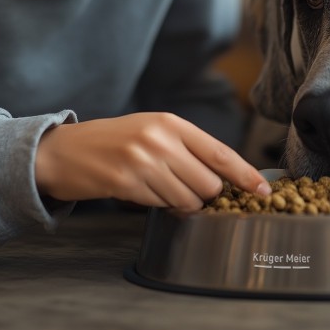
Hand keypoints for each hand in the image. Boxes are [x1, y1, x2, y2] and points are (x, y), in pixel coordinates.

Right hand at [34, 112, 270, 209]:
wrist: (65, 151)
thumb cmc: (115, 141)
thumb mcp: (153, 131)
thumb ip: (186, 148)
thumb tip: (223, 177)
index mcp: (171, 123)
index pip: (220, 152)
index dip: (245, 174)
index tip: (264, 190)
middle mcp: (160, 139)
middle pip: (209, 183)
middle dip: (205, 194)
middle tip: (185, 187)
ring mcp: (143, 161)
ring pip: (189, 199)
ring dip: (182, 202)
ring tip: (158, 187)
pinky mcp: (127, 183)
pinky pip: (162, 206)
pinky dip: (159, 205)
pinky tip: (142, 191)